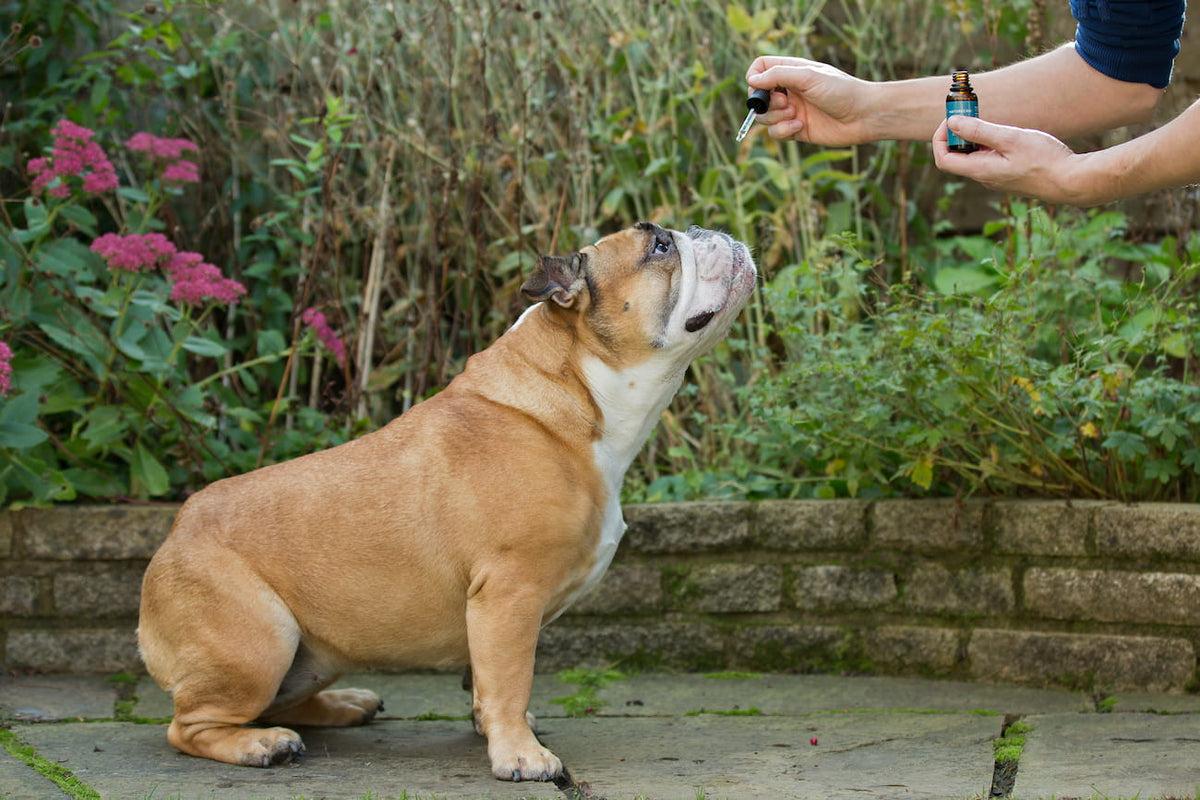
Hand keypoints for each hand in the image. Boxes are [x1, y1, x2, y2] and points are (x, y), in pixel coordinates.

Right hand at [745, 56, 876, 144]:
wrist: (863, 116)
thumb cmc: (841, 91)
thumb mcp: (808, 77)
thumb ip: (779, 75)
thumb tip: (752, 79)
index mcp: (792, 71)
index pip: (760, 68)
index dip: (755, 77)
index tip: (761, 86)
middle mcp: (789, 90)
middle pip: (758, 96)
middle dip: (765, 102)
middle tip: (785, 102)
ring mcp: (791, 111)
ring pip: (764, 117)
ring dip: (775, 117)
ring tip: (794, 114)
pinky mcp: (796, 130)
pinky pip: (775, 133)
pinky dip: (783, 130)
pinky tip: (800, 126)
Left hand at [932, 115, 1089, 204]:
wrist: (1072, 182)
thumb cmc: (1044, 160)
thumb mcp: (1010, 138)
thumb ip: (979, 130)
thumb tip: (952, 122)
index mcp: (979, 170)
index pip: (943, 158)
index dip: (940, 138)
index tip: (952, 118)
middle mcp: (984, 177)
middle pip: (957, 156)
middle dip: (958, 132)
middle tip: (970, 110)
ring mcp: (996, 177)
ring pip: (975, 156)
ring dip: (975, 136)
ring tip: (986, 117)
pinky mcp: (1009, 175)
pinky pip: (990, 158)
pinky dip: (989, 142)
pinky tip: (1005, 131)